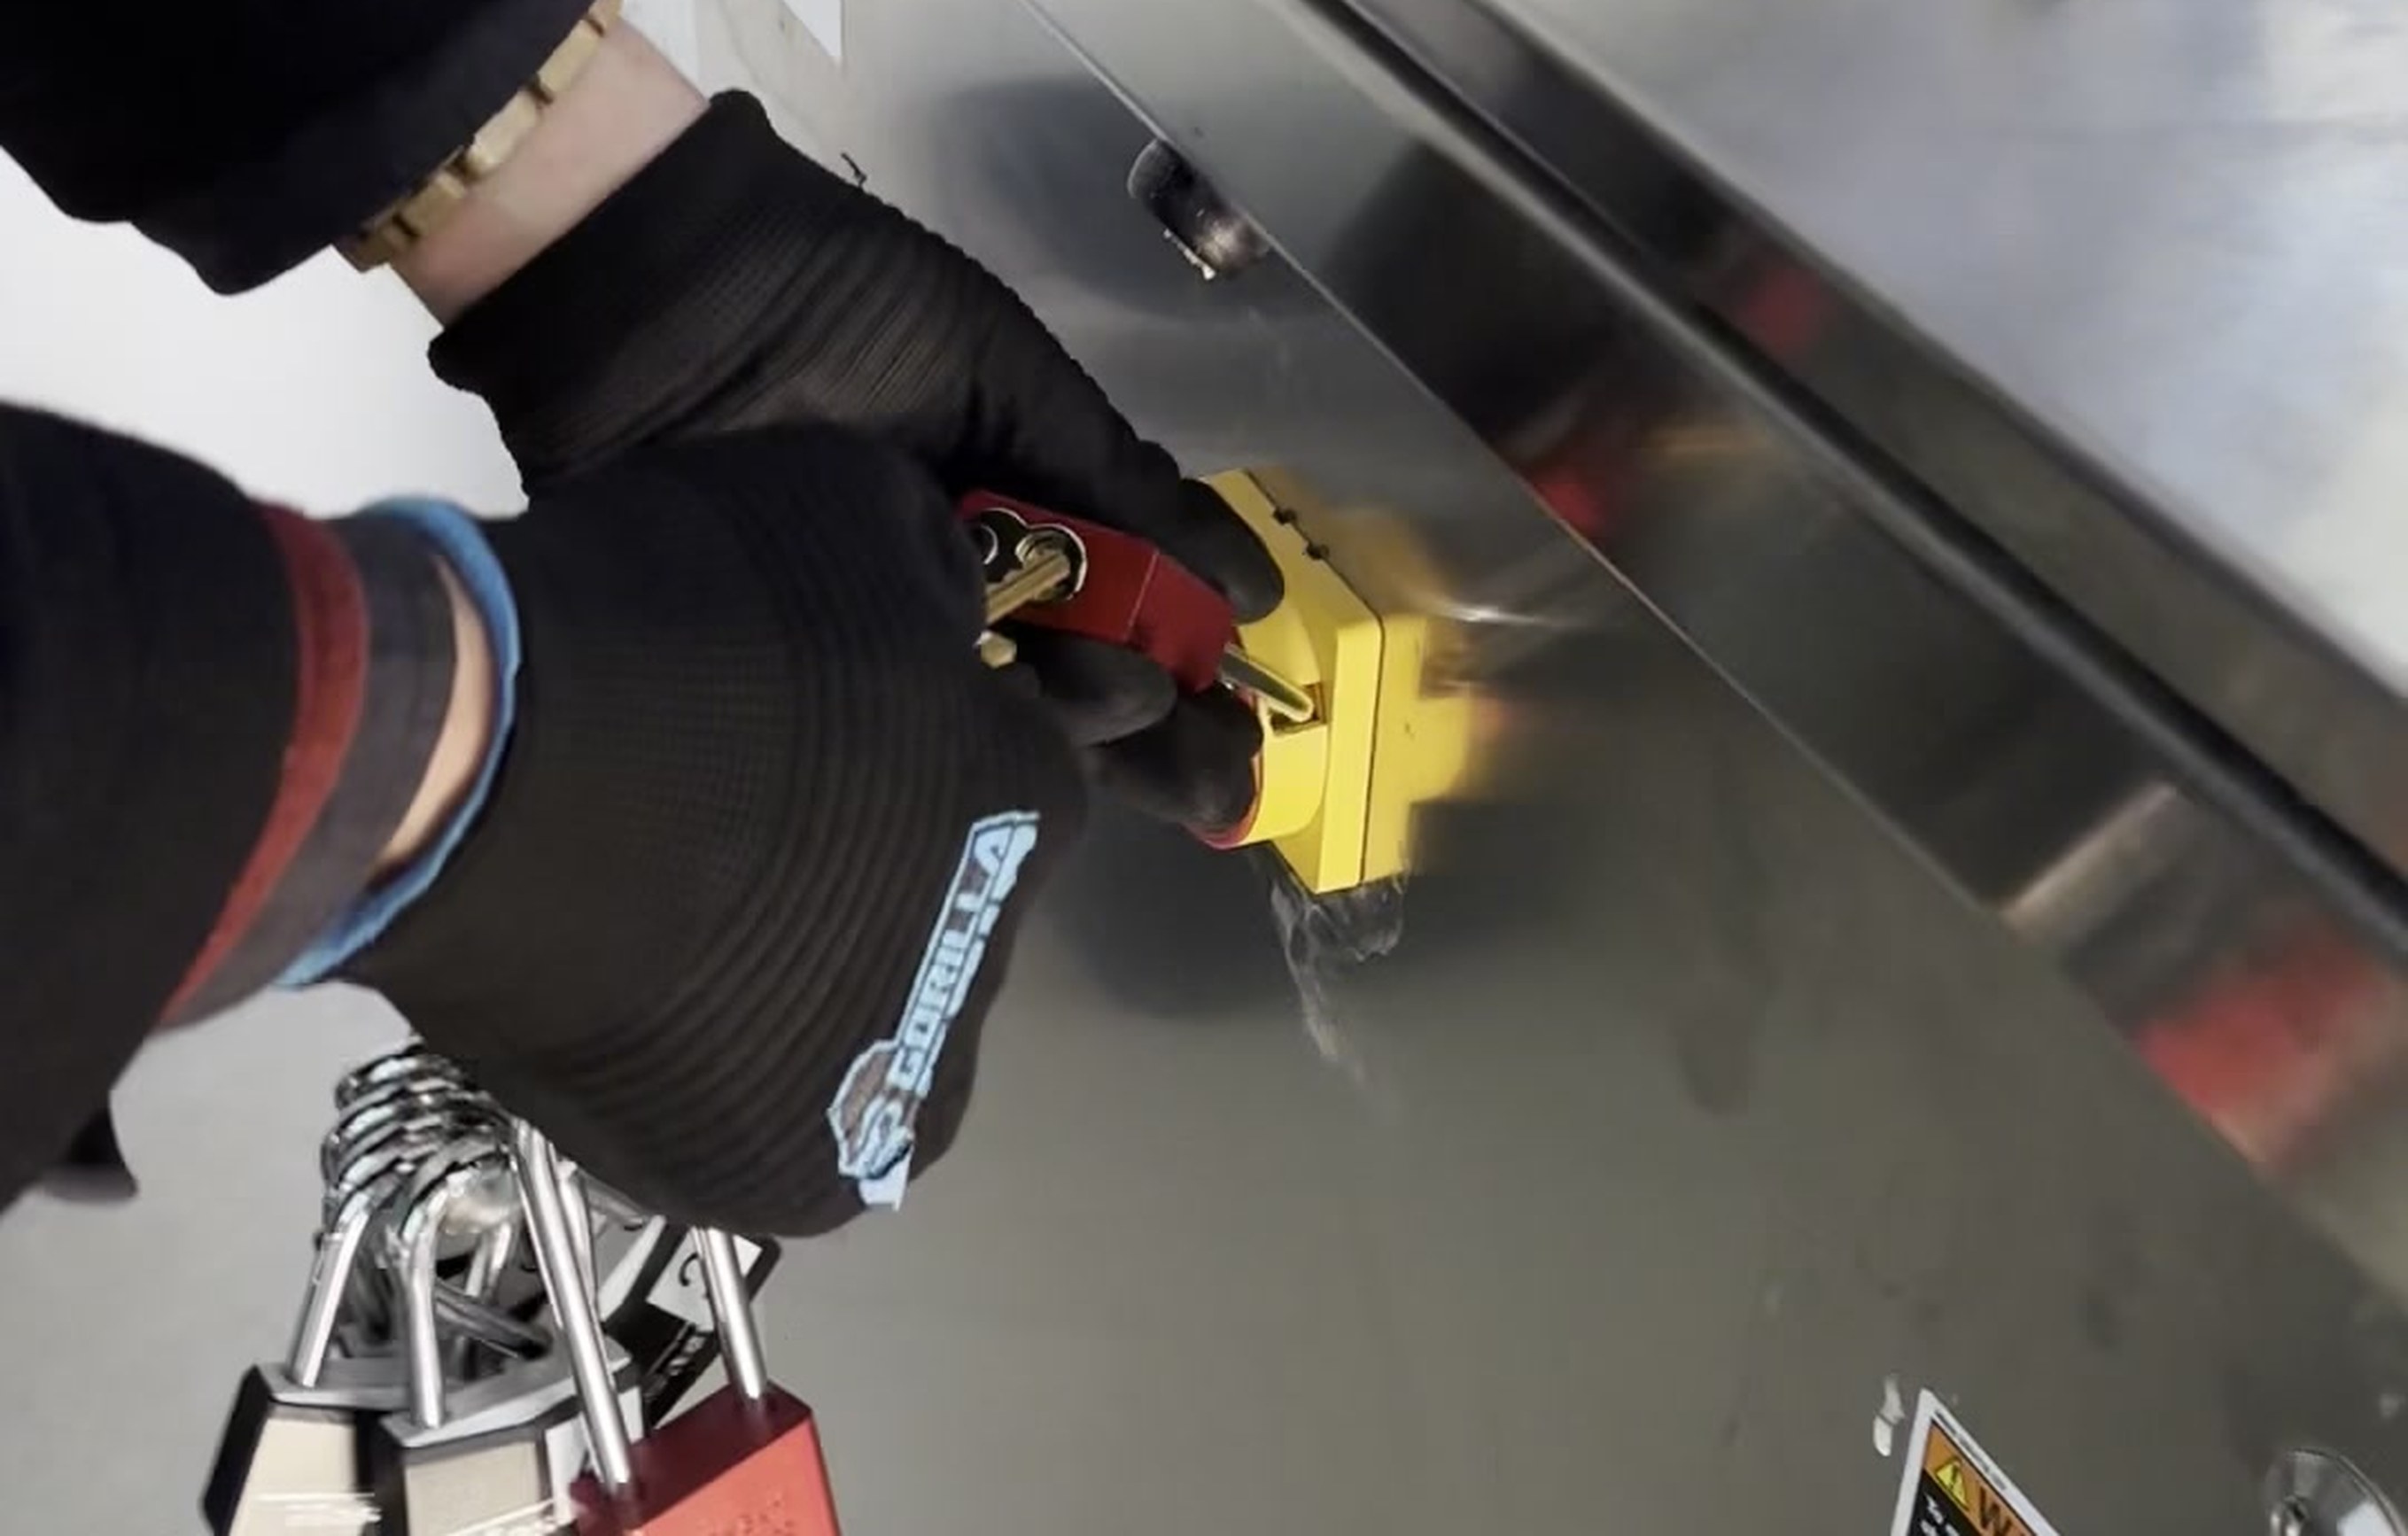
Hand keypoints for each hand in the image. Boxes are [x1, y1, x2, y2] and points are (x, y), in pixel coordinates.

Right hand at [346, 427, 1082, 1235]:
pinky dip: (723, 1062)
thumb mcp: (859, 514)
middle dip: (867, 864)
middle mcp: (994, 963)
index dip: (914, 737)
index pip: (1011, 773)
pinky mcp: (778, 1178)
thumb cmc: (683, 619)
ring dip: (796, 976)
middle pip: (940, 906)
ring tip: (673, 912)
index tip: (816, 724)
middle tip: (735, 821)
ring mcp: (887, 1089)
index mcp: (1038, 805)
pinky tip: (650, 991)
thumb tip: (943, 623)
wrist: (494, 769)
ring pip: (857, 1020)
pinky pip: (769, 1109)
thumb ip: (936, 582)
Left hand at [429, 92, 1279, 829]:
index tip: (1248, 719)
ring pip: (980, 725)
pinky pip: (872, 739)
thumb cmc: (839, 310)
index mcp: (999, 516)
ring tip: (1167, 792)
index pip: (1110, 615)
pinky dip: (948, 761)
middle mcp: (937, 591)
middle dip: (1150, 743)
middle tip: (1227, 794)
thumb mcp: (1004, 379)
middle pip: (1058, 688)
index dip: (1180, 669)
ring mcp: (856, 642)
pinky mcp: (774, 680)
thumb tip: (1253, 587)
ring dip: (1077, 761)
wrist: (648, 289)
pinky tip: (1025, 783)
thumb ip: (1116, 483)